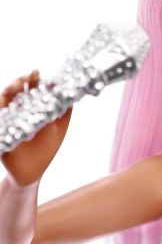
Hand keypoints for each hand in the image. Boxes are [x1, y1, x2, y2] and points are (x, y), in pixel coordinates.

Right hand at [0, 70, 72, 185]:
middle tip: (27, 77)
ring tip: (16, 86)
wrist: (33, 171)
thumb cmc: (47, 148)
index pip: (31, 89)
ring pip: (4, 99)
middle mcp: (17, 111)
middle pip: (15, 90)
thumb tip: (72, 92)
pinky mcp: (1, 129)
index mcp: (32, 108)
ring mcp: (6, 119)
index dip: (34, 80)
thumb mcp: (60, 127)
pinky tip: (3, 101)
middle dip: (20, 81)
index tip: (38, 72)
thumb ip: (65, 110)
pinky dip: (0, 106)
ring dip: (9, 91)